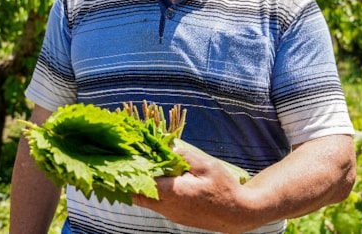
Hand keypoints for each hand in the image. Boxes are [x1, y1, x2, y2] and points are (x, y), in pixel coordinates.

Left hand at [132, 144, 254, 232]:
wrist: (237, 215)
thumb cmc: (225, 189)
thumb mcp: (208, 166)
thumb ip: (185, 156)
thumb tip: (167, 145)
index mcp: (173, 193)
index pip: (140, 185)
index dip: (130, 171)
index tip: (123, 157)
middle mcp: (167, 207)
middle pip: (136, 195)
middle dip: (129, 179)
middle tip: (125, 160)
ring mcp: (170, 213)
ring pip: (144, 201)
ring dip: (139, 184)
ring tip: (138, 165)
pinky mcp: (175, 215)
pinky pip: (155, 203)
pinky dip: (150, 190)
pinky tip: (154, 176)